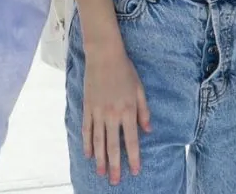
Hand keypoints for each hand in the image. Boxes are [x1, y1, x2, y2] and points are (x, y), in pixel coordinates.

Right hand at [82, 45, 150, 183]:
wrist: (104, 54)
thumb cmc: (125, 70)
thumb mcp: (139, 88)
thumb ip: (143, 110)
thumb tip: (148, 130)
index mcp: (128, 110)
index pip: (131, 140)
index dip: (134, 157)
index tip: (135, 171)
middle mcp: (112, 114)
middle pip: (113, 145)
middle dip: (115, 165)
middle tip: (115, 181)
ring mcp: (98, 111)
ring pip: (99, 141)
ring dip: (99, 159)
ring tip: (100, 173)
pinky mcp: (88, 107)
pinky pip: (87, 129)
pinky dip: (87, 143)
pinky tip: (88, 154)